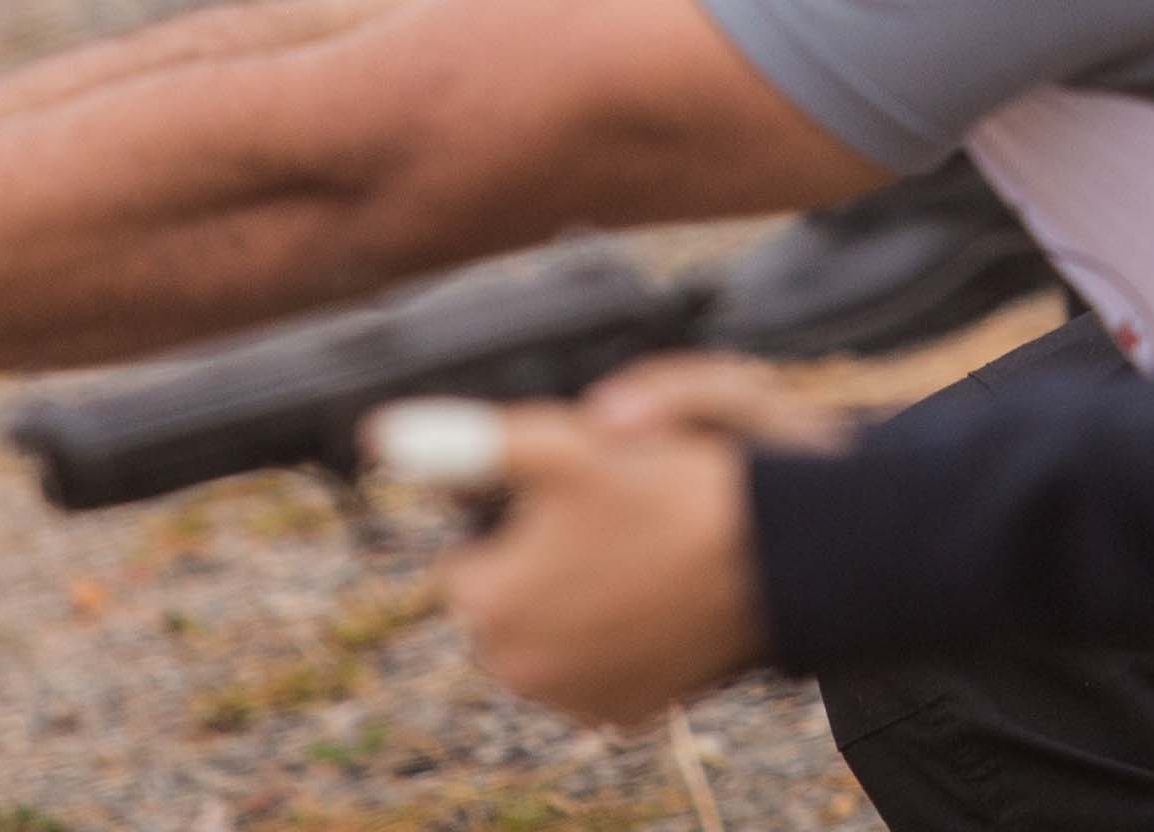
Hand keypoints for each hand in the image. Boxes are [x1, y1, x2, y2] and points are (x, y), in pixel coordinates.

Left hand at [433, 359, 845, 724]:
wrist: (775, 557)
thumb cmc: (669, 493)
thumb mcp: (558, 447)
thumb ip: (461, 443)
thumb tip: (378, 437)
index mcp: (488, 606)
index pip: (463, 558)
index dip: (506, 519)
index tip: (558, 499)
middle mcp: (519, 672)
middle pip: (502, 603)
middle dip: (533, 566)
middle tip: (599, 521)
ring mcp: (576, 702)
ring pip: (548, 637)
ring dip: (570, 604)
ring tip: (630, 555)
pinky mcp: (627, 716)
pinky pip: (597, 671)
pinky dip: (614, 641)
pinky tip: (651, 597)